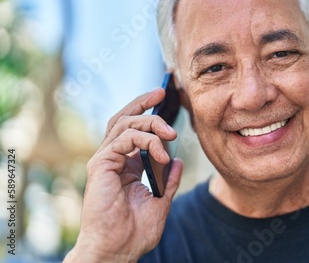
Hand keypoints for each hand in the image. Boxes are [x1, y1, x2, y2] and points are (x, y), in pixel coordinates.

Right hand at [65, 88, 182, 261]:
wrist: (117, 250)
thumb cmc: (134, 231)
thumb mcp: (161, 200)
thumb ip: (168, 179)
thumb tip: (177, 161)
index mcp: (125, 165)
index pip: (132, 129)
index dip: (146, 110)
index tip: (164, 96)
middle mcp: (112, 158)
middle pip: (124, 118)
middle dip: (143, 102)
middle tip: (163, 92)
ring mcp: (104, 160)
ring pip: (125, 124)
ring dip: (151, 122)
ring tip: (171, 134)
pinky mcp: (100, 165)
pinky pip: (124, 139)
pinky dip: (146, 140)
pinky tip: (161, 153)